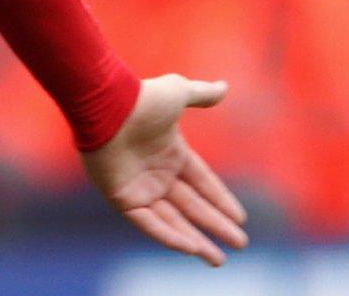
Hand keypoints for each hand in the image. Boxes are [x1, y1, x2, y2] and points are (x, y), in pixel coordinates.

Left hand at [81, 74, 248, 265]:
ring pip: (174, 221)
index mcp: (172, 152)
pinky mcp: (123, 199)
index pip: (203, 182)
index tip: (240, 217)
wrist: (108, 105)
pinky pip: (150, 223)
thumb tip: (224, 87)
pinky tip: (191, 249)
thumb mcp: (179, 92)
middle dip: (216, 225)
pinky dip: (169, 236)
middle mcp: (158, 174)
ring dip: (196, 241)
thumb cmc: (143, 98)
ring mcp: (140, 188)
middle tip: (240, 243)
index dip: (221, 199)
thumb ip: (201, 94)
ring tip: (218, 260)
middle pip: (193, 206)